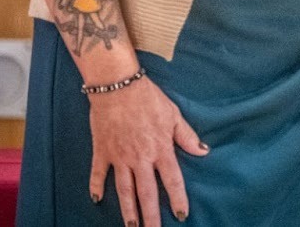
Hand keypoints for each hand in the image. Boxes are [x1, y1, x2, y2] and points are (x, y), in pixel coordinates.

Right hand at [87, 75, 205, 226]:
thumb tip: (203, 151)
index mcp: (160, 149)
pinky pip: (99, 173)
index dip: (177, 199)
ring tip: (131, 226)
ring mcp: (119, 157)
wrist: (118, 87)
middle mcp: (140, 158)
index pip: (172, 180)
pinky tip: (97, 200)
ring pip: (124, 190)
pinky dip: (97, 187)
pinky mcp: (102, 151)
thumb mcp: (173, 115)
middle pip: (146, 193)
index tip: (181, 216)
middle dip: (150, 216)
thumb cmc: (149, 98)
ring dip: (128, 210)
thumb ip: (186, 136)